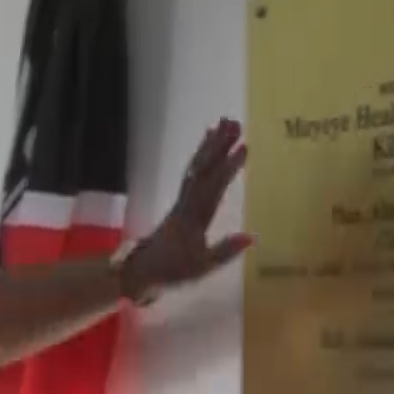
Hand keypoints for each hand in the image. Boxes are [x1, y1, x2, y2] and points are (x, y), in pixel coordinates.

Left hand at [122, 118, 252, 299]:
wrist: (142, 269)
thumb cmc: (174, 270)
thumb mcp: (201, 268)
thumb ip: (225, 252)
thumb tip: (252, 237)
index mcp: (195, 218)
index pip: (214, 188)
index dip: (229, 167)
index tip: (244, 147)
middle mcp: (188, 203)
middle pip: (204, 169)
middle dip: (220, 146)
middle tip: (235, 123)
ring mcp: (183, 200)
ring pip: (197, 167)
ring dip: (211, 145)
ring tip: (224, 123)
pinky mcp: (181, 201)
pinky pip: (192, 172)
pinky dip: (201, 155)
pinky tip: (208, 142)